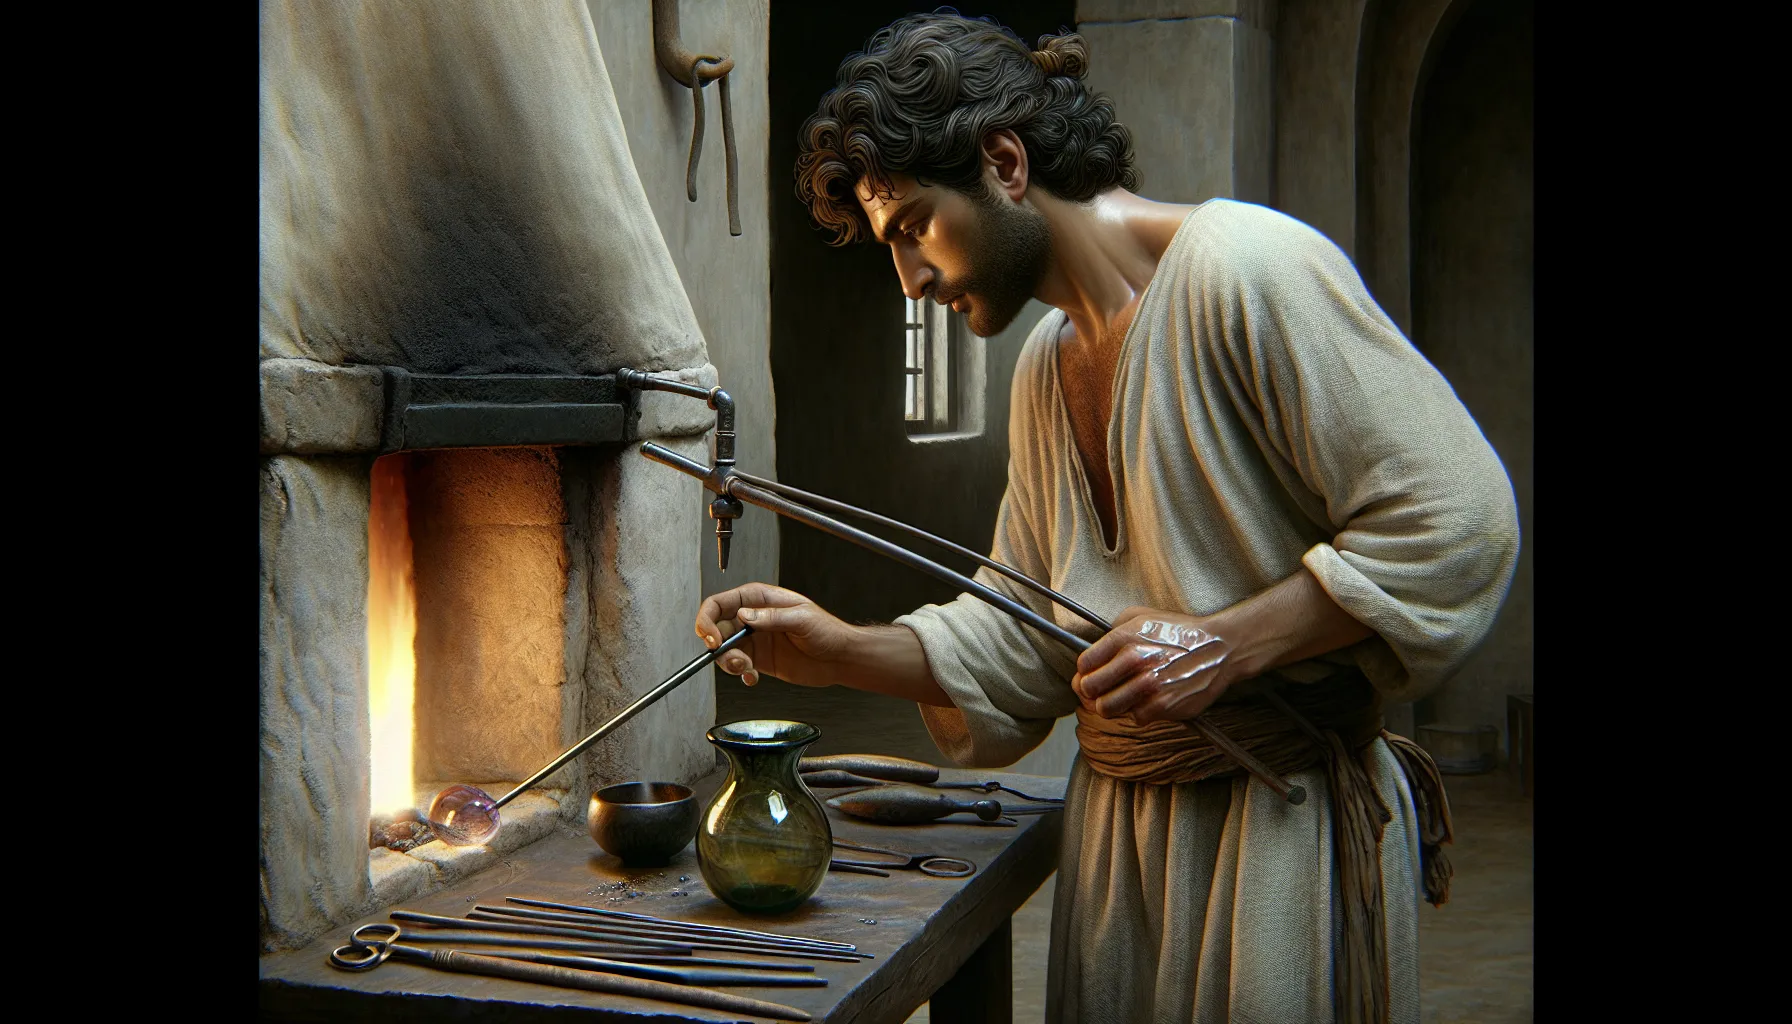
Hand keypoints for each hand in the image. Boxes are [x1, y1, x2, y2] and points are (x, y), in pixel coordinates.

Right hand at [695, 582, 856, 687]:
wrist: (840, 658)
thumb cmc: (828, 631)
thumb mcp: (802, 619)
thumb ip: (772, 617)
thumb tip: (744, 615)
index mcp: (760, 599)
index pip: (720, 603)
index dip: (708, 620)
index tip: (713, 640)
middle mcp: (753, 618)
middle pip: (717, 628)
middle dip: (717, 646)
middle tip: (733, 660)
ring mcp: (755, 639)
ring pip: (725, 649)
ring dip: (728, 662)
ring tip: (747, 669)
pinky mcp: (759, 659)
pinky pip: (737, 666)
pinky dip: (740, 673)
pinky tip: (753, 677)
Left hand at [1070, 606, 1239, 724]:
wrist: (1220, 647)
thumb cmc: (1179, 632)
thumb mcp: (1142, 616)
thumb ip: (1113, 630)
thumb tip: (1092, 651)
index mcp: (1124, 637)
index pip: (1084, 664)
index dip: (1084, 672)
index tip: (1090, 675)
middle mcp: (1134, 660)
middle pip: (1089, 690)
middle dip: (1091, 692)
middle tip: (1100, 691)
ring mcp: (1148, 685)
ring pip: (1107, 709)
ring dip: (1112, 705)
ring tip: (1122, 698)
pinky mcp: (1163, 706)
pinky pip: (1136, 717)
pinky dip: (1140, 712)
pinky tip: (1149, 699)